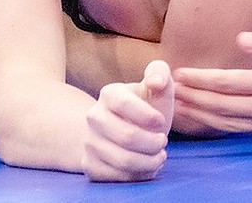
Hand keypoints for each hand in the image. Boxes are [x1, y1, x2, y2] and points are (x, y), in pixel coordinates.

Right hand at [82, 60, 173, 181]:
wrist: (123, 130)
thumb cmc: (146, 106)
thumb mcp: (157, 88)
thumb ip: (160, 73)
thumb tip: (156, 81)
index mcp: (109, 93)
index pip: (124, 104)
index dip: (147, 116)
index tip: (161, 122)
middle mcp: (94, 116)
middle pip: (126, 136)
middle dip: (152, 143)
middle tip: (163, 142)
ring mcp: (89, 141)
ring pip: (122, 160)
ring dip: (148, 161)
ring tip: (159, 155)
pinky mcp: (89, 164)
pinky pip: (114, 176)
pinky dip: (137, 175)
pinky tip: (147, 166)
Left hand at [173, 33, 251, 139]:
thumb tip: (240, 40)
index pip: (226, 84)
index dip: (200, 79)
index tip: (180, 74)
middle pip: (220, 108)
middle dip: (193, 100)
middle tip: (169, 93)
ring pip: (229, 125)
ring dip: (202, 117)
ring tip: (182, 109)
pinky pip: (245, 132)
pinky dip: (223, 126)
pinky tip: (212, 120)